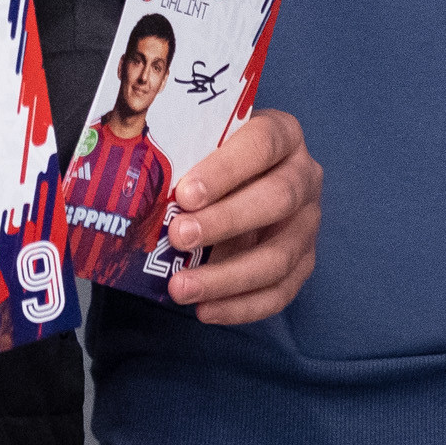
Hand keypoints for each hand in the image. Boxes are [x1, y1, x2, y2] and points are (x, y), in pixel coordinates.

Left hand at [162, 107, 322, 323]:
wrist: (239, 181)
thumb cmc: (214, 159)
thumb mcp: (202, 144)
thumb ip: (183, 154)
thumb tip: (137, 177)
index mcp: (283, 135)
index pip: (261, 144)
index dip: (225, 169)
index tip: (185, 194)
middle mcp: (304, 177)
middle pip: (277, 199)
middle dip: (225, 221)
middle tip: (178, 236)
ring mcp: (308, 223)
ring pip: (279, 256)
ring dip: (227, 277)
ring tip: (181, 287)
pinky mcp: (304, 262)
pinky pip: (279, 292)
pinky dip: (241, 306)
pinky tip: (205, 309)